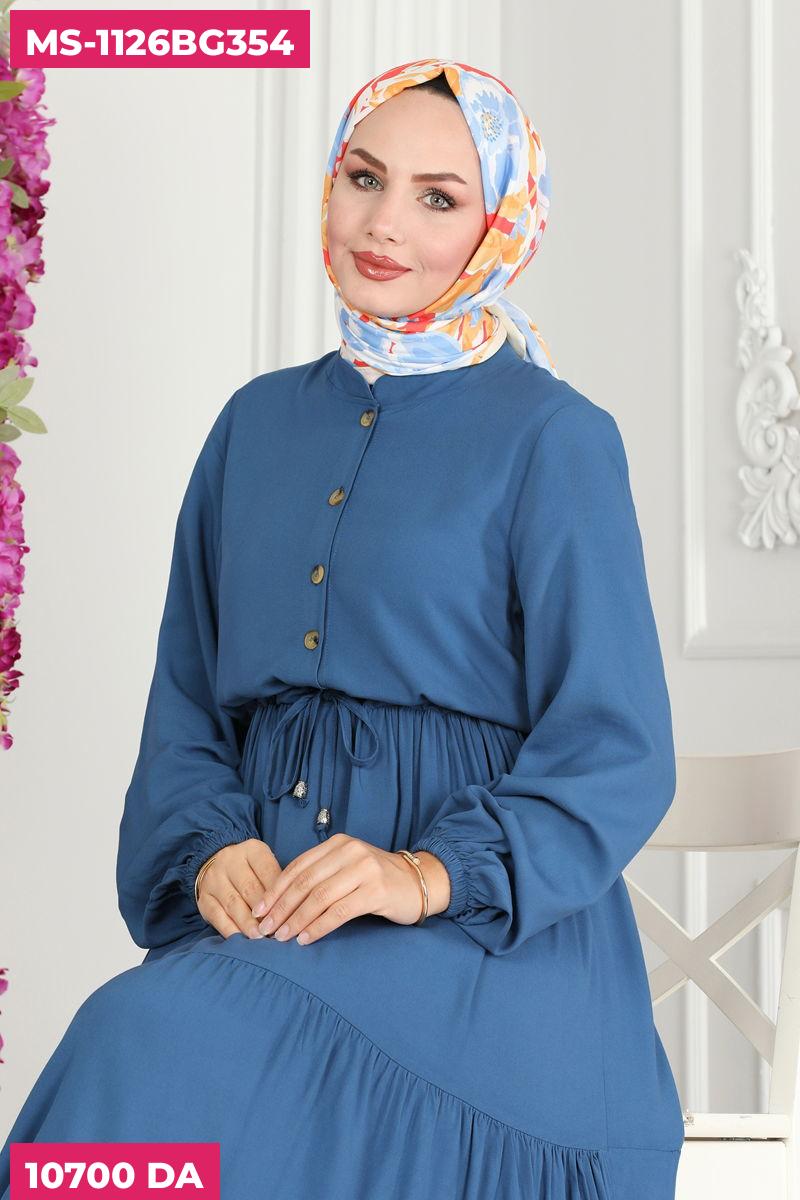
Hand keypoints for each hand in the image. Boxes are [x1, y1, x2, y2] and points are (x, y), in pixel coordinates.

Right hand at [195, 839, 282, 939]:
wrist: (216, 863)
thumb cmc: (251, 869)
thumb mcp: (265, 864)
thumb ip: (277, 881)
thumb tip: (292, 908)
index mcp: (251, 850)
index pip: (267, 870)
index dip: (278, 894)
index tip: (289, 912)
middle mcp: (230, 861)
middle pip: (249, 888)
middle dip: (264, 911)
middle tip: (277, 929)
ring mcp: (214, 880)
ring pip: (233, 903)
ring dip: (248, 923)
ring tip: (260, 937)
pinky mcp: (204, 898)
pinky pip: (217, 916)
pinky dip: (230, 929)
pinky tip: (241, 940)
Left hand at [250, 834, 451, 945]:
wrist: (418, 882)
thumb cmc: (377, 879)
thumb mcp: (347, 868)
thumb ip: (320, 875)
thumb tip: (280, 902)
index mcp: (338, 844)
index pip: (298, 867)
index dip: (275, 890)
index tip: (258, 911)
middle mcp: (349, 851)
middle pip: (305, 882)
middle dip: (280, 907)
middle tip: (264, 929)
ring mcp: (364, 870)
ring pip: (319, 898)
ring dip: (296, 920)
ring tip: (281, 937)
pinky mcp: (376, 891)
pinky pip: (339, 912)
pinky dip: (318, 926)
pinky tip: (306, 939)